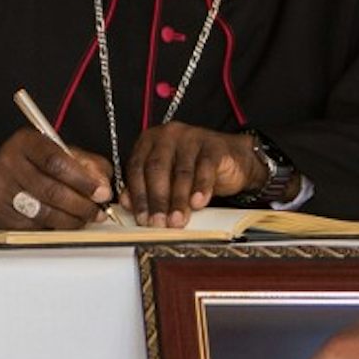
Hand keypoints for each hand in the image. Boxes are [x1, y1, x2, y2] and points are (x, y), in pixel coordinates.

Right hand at [0, 129, 116, 228]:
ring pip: (45, 213)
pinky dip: (55, 227)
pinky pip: (35, 226)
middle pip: (52, 190)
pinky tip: (65, 222)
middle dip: (82, 205)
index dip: (82, 179)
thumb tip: (104, 184)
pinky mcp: (0, 214)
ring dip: (72, 220)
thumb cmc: (31, 165)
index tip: (101, 192)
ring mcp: (2, 191)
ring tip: (86, 218)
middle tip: (99, 211)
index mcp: (25, 142)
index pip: (56, 161)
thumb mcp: (58, 152)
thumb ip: (86, 163)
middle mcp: (9, 163)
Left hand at [121, 123, 271, 227]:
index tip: (142, 219)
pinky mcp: (213, 145)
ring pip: (181, 172)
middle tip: (159, 223)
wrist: (231, 159)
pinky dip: (201, 188)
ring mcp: (191, 137)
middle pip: (157, 169)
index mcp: (149, 142)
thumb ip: (145, 188)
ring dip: (178, 199)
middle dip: (157, 200)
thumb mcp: (166, 179)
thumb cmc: (193, 169)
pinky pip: (205, 168)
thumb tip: (127, 204)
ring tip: (178, 220)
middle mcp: (167, 135)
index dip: (139, 196)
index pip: (137, 169)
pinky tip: (198, 203)